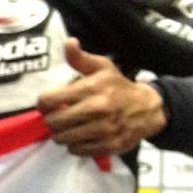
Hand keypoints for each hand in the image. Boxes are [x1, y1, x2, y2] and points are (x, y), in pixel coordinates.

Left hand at [37, 37, 166, 156]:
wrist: (149, 109)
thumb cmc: (118, 87)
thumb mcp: (103, 68)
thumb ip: (81, 58)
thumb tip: (69, 42)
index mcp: (92, 88)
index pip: (49, 100)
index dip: (43, 103)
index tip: (48, 104)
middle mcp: (97, 109)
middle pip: (53, 122)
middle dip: (52, 120)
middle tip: (58, 117)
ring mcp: (104, 129)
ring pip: (63, 139)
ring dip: (61, 134)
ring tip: (68, 128)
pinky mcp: (109, 145)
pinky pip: (77, 151)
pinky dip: (75, 146)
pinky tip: (81, 137)